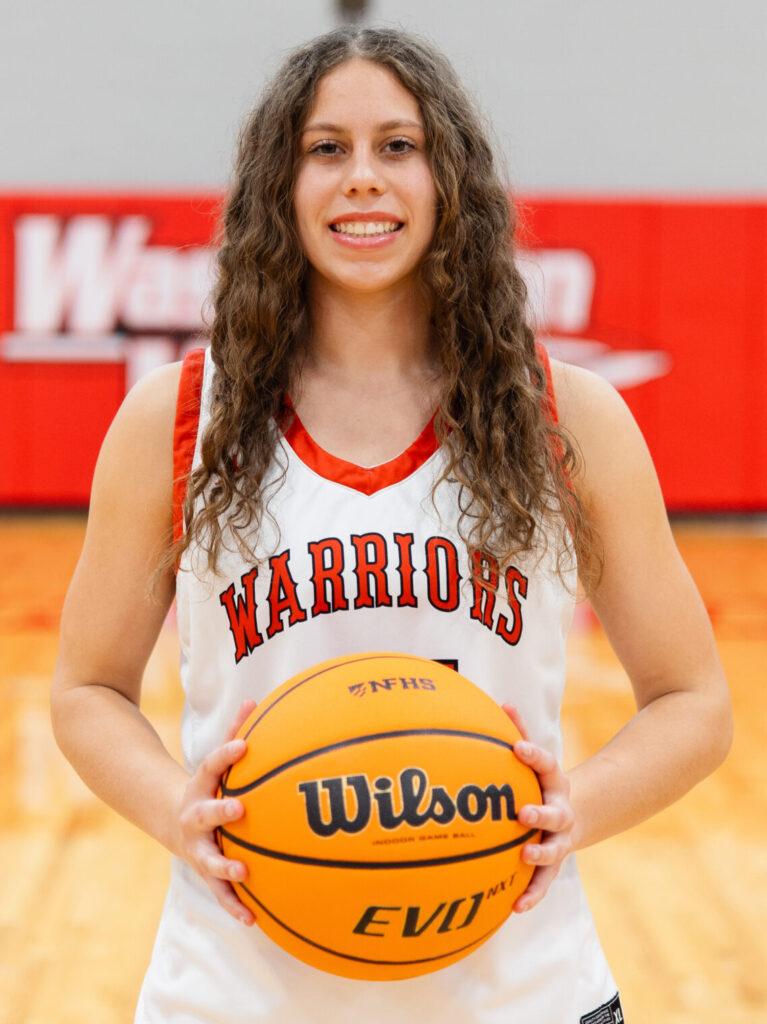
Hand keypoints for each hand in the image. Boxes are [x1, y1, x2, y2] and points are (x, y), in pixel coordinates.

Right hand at [176, 699, 257, 925]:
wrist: (173, 819)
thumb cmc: (209, 786)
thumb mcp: (216, 762)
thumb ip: (235, 731)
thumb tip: (255, 699)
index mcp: (200, 786)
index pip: (212, 764)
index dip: (227, 754)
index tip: (244, 745)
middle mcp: (196, 817)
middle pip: (205, 813)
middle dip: (221, 811)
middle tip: (239, 809)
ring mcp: (198, 846)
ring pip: (209, 857)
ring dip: (225, 865)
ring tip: (243, 871)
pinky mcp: (205, 870)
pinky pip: (220, 890)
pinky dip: (235, 904)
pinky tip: (254, 920)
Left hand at [502, 703, 574, 913]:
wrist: (575, 813)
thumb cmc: (539, 781)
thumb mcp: (535, 759)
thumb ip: (519, 732)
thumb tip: (501, 703)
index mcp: (554, 781)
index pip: (545, 764)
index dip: (532, 755)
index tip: (516, 748)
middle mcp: (561, 810)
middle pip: (555, 812)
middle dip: (540, 813)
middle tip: (522, 813)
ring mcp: (560, 838)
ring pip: (555, 849)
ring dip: (541, 853)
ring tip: (524, 855)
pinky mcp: (554, 863)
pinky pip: (543, 881)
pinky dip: (532, 894)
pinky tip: (515, 907)